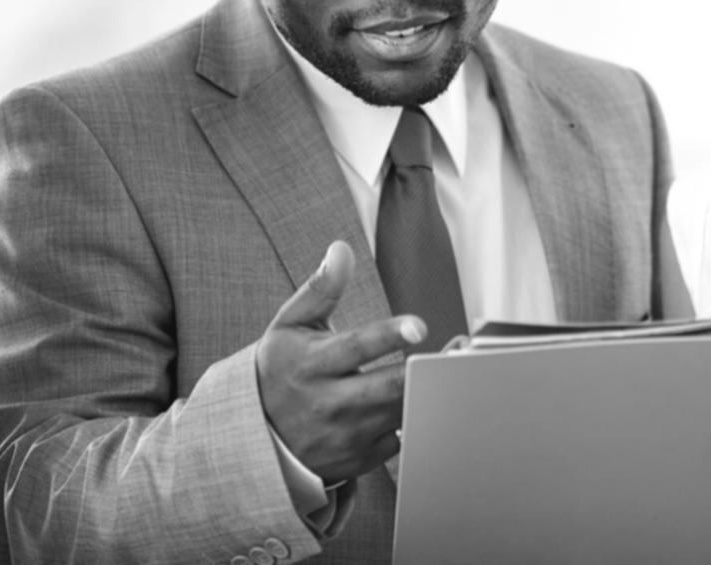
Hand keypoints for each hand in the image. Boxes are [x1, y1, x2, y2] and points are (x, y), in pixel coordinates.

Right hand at [255, 240, 424, 483]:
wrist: (254, 434)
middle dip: (424, 370)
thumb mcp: (290, 325)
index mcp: (313, 363)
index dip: (390, 336)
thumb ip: (321, 288)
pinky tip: (415, 403)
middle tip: (456, 352)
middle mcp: (327, 402)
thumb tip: (341, 249)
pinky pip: (398, 440)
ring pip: (398, 414)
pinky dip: (410, 420)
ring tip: (448, 370)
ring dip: (425, 391)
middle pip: (388, 387)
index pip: (357, 347)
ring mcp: (343, 435)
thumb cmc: (279, 369)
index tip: (419, 327)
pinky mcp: (356, 460)